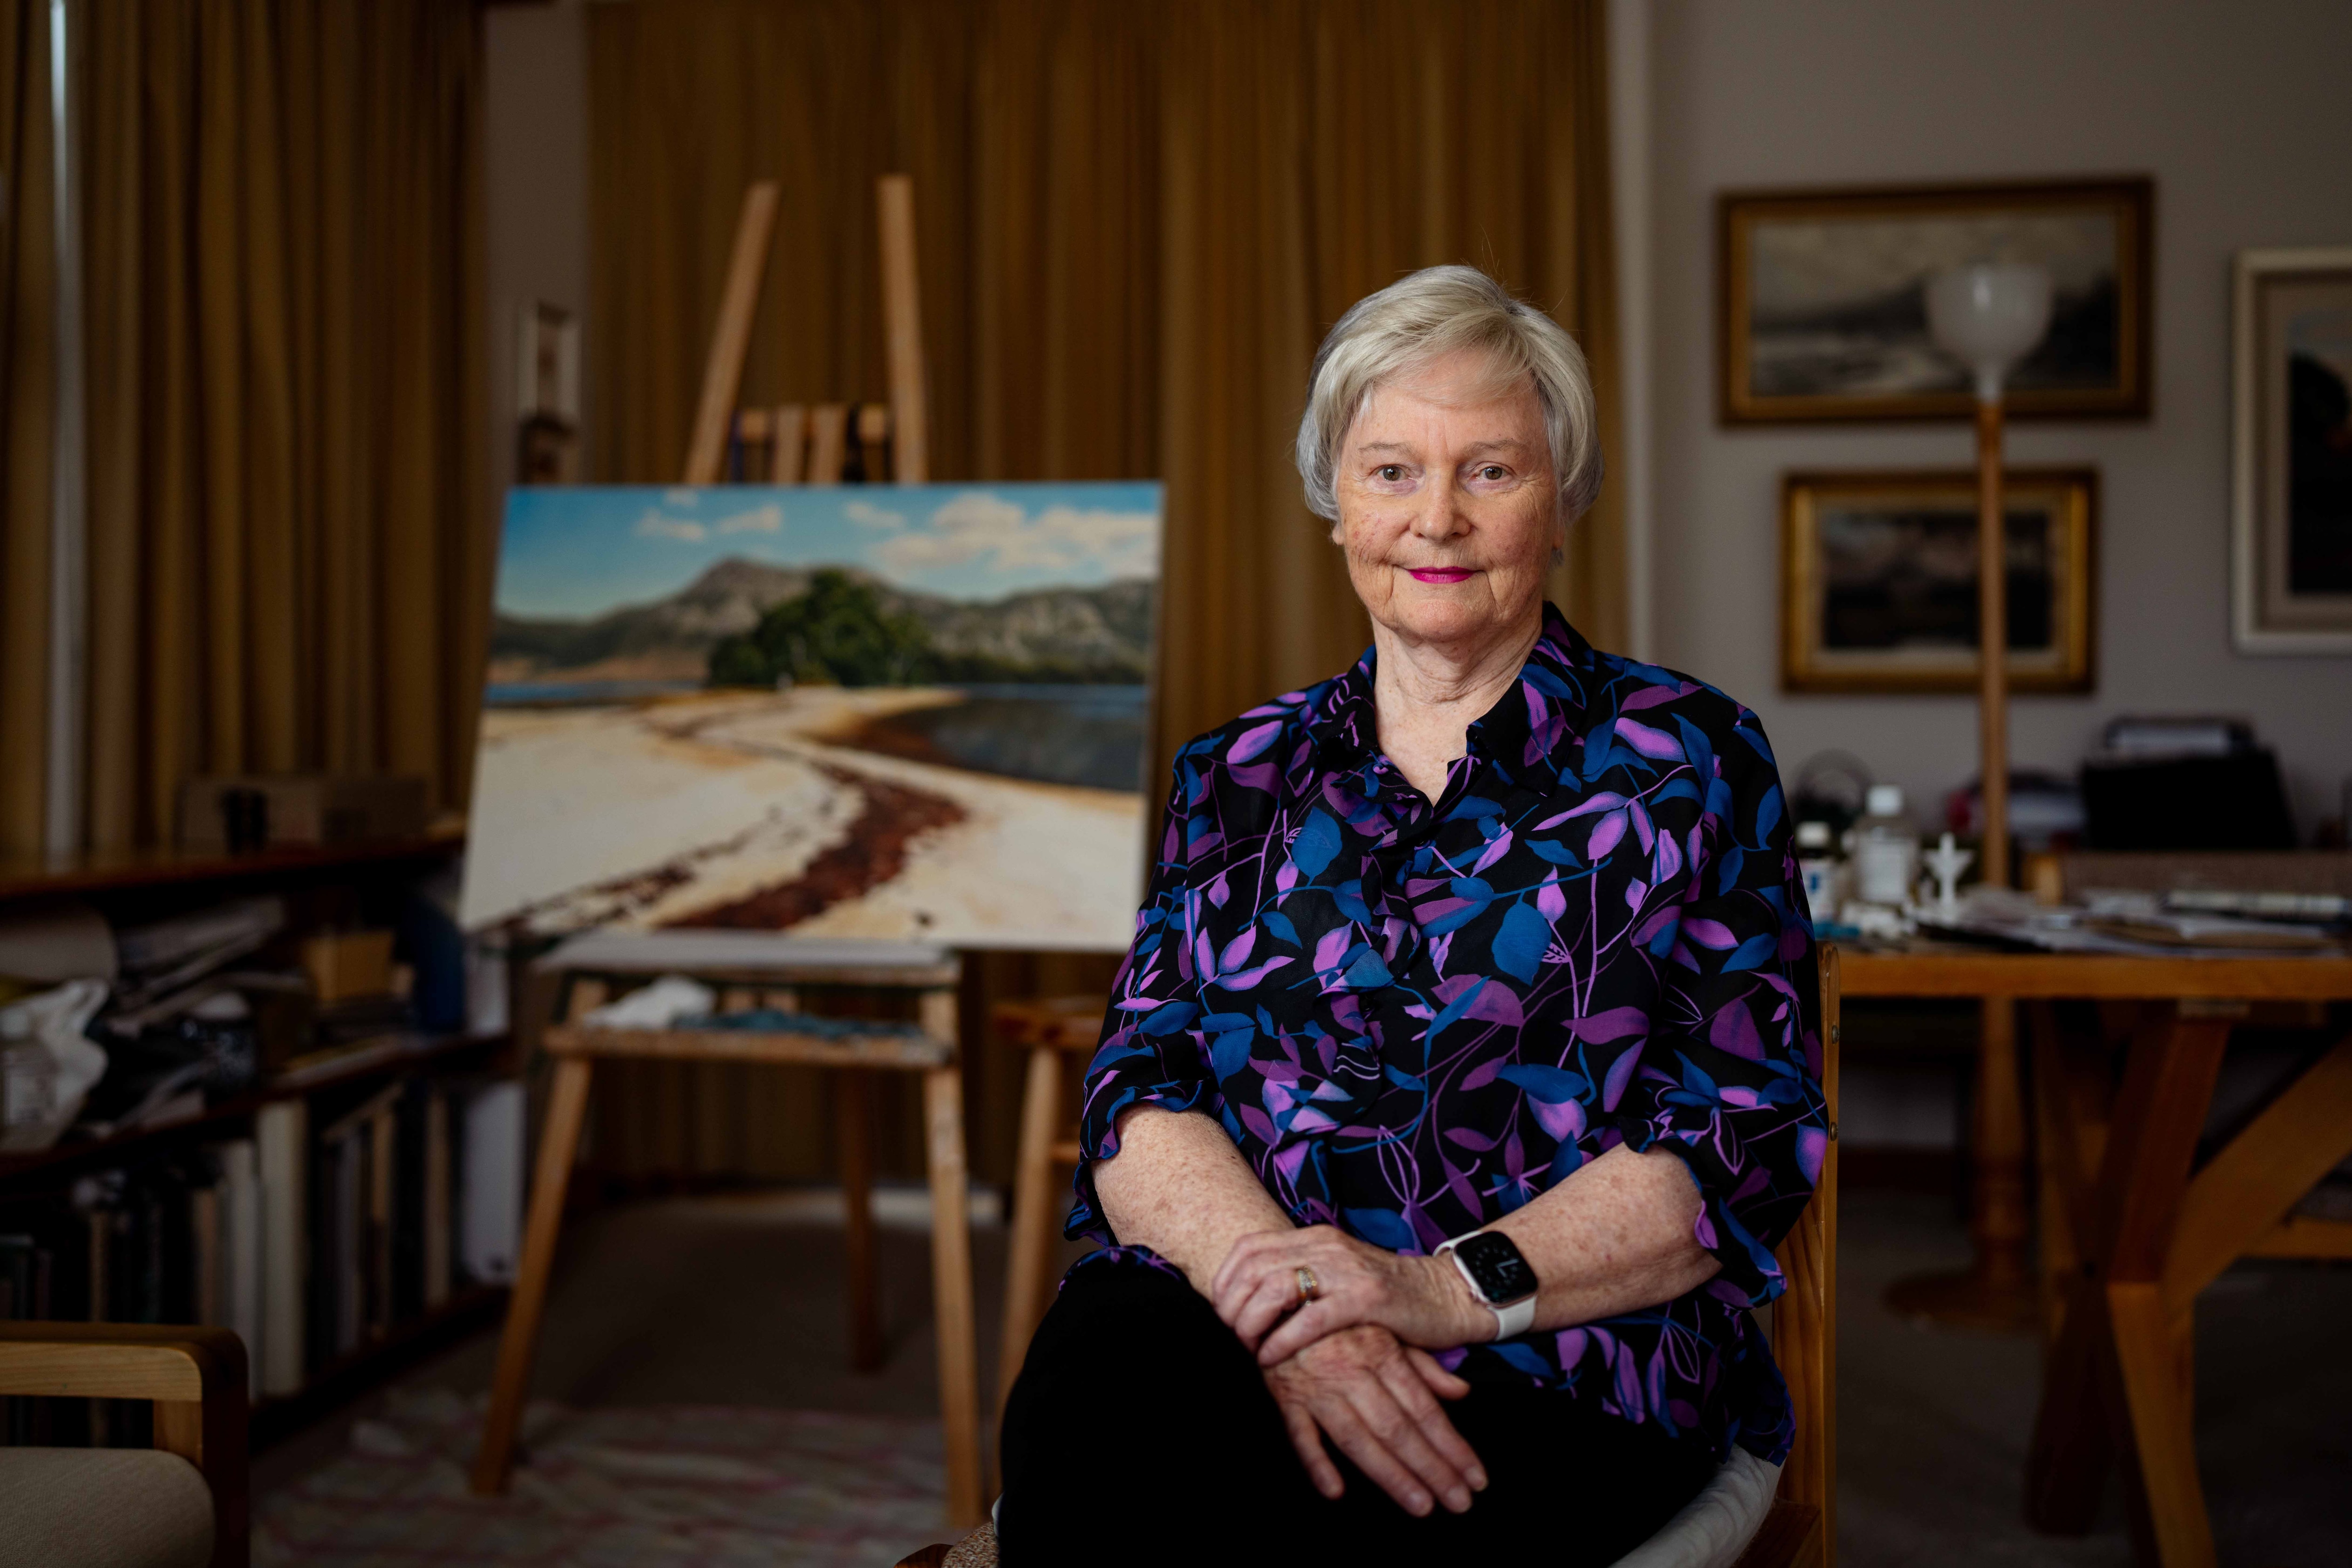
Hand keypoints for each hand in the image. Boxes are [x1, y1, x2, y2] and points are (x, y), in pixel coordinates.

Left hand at [1212, 1224, 1490, 1365]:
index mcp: (1315, 1236)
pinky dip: (1281, 1340)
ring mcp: (1346, 1270)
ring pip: (1275, 1289)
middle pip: (1254, 1268)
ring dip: (1251, 1322)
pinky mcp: (1366, 1298)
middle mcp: (1326, 1245)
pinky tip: (1271, 1358)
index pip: (1249, 1247)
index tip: (1219, 1310)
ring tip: (1246, 1347)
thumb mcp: (1337, 1274)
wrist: (1444, 1296)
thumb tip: (1248, 1296)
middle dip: (1231, 1305)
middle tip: (1228, 1335)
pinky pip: (1309, 1319)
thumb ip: (1300, 1275)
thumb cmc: (1385, 1295)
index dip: (1224, 1279)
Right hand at [1264, 1323, 1486, 1516]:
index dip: (1452, 1446)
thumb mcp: (1387, 1330)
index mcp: (1382, 1353)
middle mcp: (1354, 1371)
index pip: (1424, 1409)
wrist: (1281, 1295)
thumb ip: (1423, 1365)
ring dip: (1390, 1475)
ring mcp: (1319, 1386)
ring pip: (1357, 1438)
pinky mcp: (1287, 1396)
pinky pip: (1300, 1434)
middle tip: (1459, 1503)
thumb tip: (1460, 1393)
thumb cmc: (1341, 1318)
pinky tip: (1335, 1490)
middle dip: (1432, 1469)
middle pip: (1397, 1428)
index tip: (1476, 1477)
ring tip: (1420, 1506)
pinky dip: (1315, 1461)